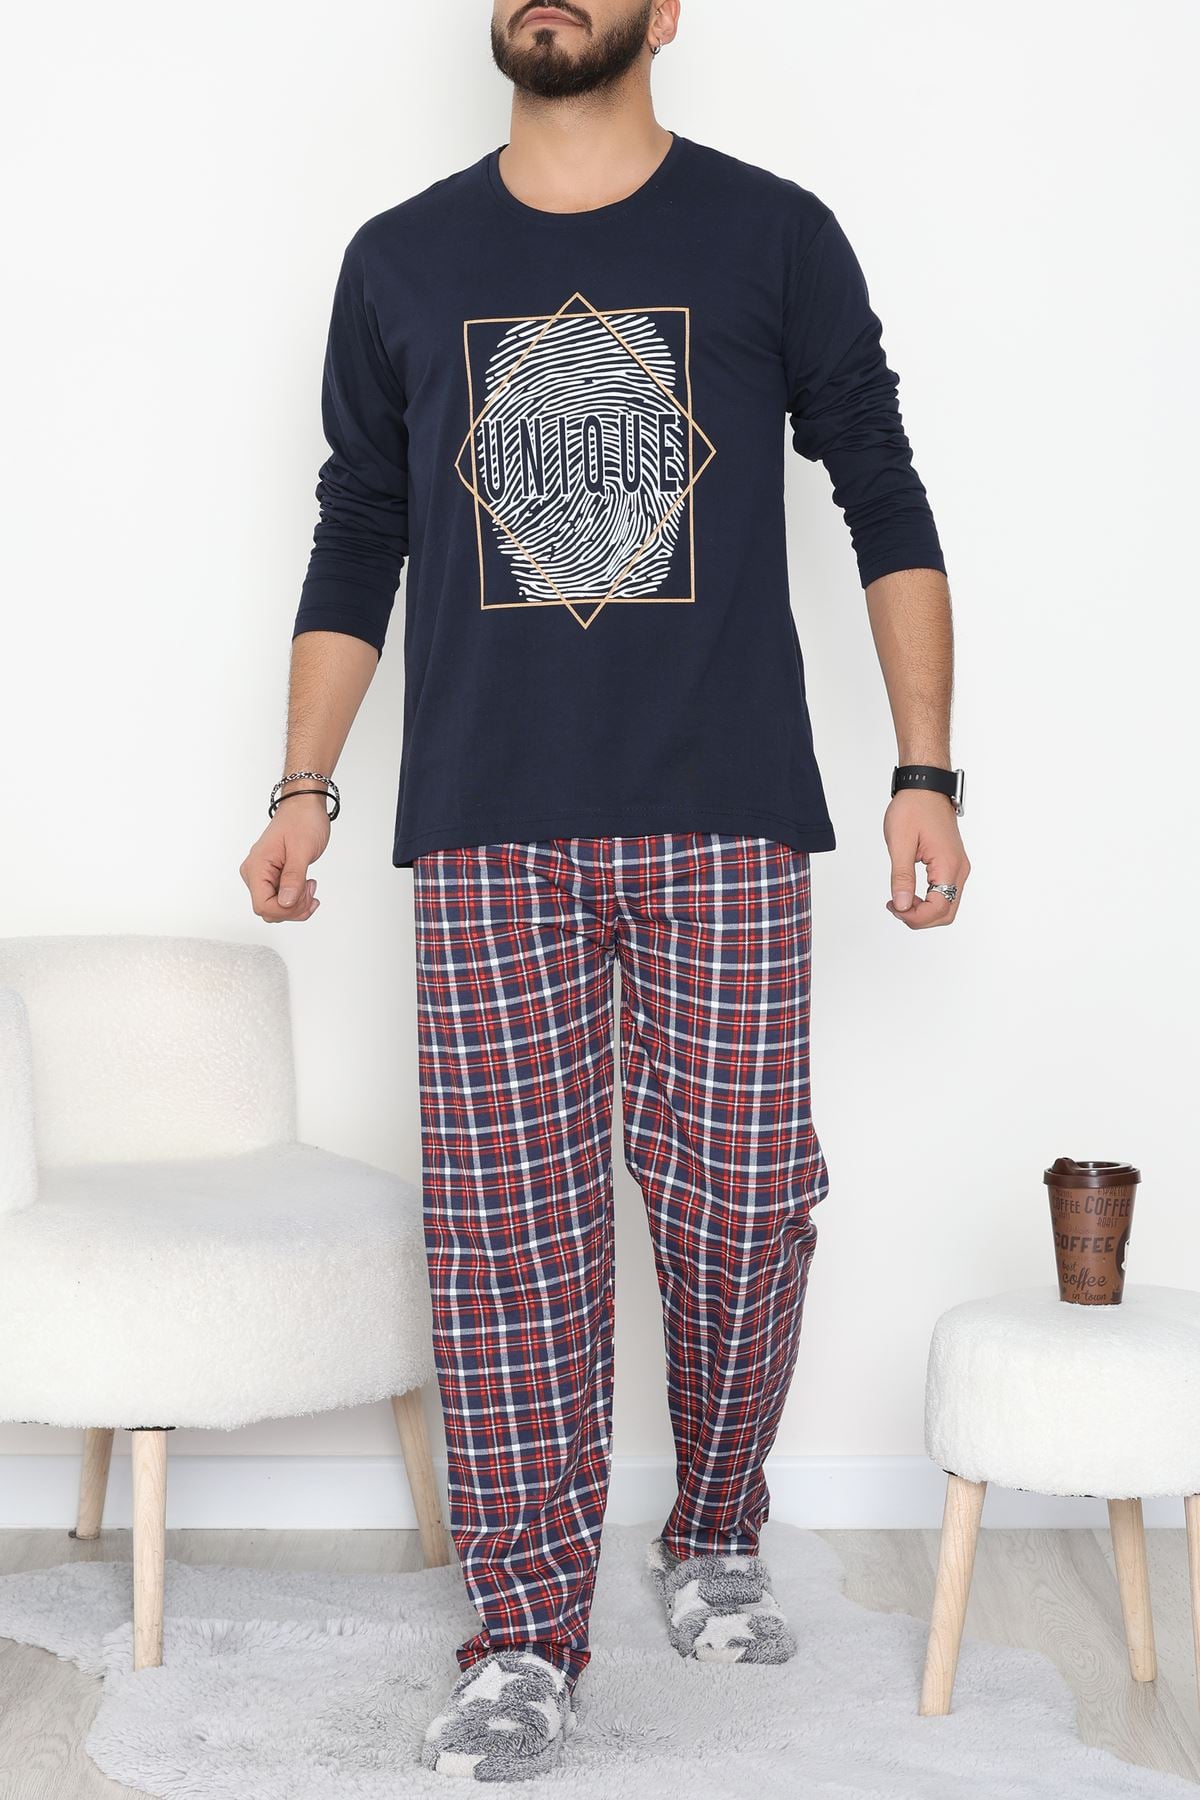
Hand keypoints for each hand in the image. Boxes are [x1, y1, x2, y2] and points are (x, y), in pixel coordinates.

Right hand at [239, 794, 330, 922]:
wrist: (304, 806)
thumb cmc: (302, 820)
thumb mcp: (302, 849)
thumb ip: (293, 878)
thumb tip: (285, 903)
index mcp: (257, 867)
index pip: (262, 906)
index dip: (285, 909)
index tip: (304, 894)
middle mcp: (254, 873)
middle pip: (269, 910)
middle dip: (294, 908)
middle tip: (311, 889)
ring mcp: (263, 875)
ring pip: (275, 907)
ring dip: (296, 905)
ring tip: (310, 886)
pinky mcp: (272, 876)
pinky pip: (280, 899)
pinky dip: (296, 900)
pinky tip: (307, 888)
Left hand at [883, 791, 969, 928]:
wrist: (925, 788)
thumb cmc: (913, 808)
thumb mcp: (900, 843)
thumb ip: (902, 877)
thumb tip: (902, 905)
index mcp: (948, 864)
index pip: (939, 908)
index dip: (916, 917)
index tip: (895, 908)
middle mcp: (959, 869)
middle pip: (946, 913)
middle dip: (920, 918)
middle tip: (895, 906)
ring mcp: (958, 867)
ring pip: (947, 905)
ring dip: (924, 911)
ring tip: (900, 900)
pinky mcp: (952, 864)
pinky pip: (945, 892)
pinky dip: (928, 900)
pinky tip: (909, 893)